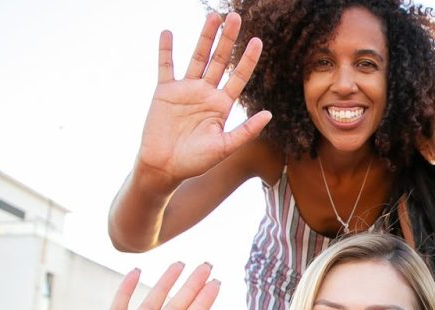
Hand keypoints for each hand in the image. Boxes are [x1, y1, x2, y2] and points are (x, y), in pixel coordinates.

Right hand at [136, 13, 272, 185]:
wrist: (164, 168)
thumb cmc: (196, 162)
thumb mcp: (225, 147)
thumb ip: (246, 130)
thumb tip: (269, 113)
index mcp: (222, 105)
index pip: (239, 77)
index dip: (248, 59)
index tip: (258, 41)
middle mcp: (205, 93)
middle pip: (219, 60)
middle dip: (228, 39)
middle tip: (235, 17)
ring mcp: (185, 90)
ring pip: (197, 57)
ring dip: (204, 38)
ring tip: (213, 17)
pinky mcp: (164, 91)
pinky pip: (165, 66)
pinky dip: (166, 50)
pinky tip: (168, 32)